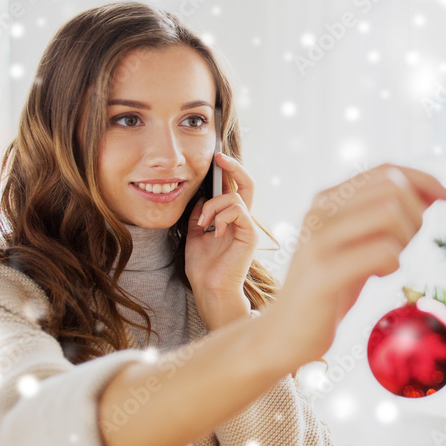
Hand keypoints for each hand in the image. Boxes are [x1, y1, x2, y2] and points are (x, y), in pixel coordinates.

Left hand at [185, 153, 257, 312]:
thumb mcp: (194, 234)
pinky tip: (213, 229)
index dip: (227, 172)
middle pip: (247, 184)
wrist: (209, 288)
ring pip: (235, 197)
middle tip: (219, 157)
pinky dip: (222, 215)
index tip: (214, 159)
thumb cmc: (203, 267)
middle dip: (234, 167)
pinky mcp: (250, 234)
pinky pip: (238, 210)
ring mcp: (248, 226)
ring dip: (213, 205)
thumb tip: (200, 197)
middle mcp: (242, 220)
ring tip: (203, 222)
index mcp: (231, 219)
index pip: (234, 188)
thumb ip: (199, 215)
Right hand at [267, 163, 445, 365]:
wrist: (286, 333)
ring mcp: (319, 239)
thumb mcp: (362, 245)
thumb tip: (433, 192)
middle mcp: (320, 209)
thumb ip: (389, 217)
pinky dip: (394, 263)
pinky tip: (379, 276)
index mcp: (329, 198)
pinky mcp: (323, 272)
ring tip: (390, 262)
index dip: (424, 179)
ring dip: (406, 239)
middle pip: (393, 188)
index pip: (387, 170)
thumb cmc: (332, 288)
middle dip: (416, 215)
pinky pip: (383, 251)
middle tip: (404, 246)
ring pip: (390, 212)